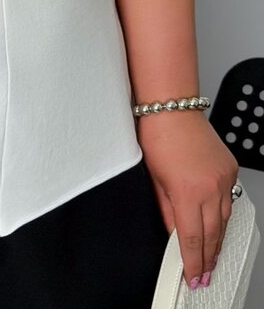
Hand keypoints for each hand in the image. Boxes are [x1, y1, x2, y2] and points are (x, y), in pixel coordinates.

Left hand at [137, 110, 238, 289]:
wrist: (172, 108)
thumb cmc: (157, 135)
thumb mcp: (154, 179)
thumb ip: (166, 210)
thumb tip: (173, 232)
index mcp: (187, 192)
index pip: (191, 239)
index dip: (193, 262)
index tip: (193, 276)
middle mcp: (210, 187)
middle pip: (212, 234)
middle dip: (208, 257)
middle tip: (204, 273)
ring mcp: (223, 177)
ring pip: (224, 218)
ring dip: (217, 238)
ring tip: (211, 253)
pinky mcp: (230, 168)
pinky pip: (229, 197)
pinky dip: (222, 211)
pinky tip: (216, 220)